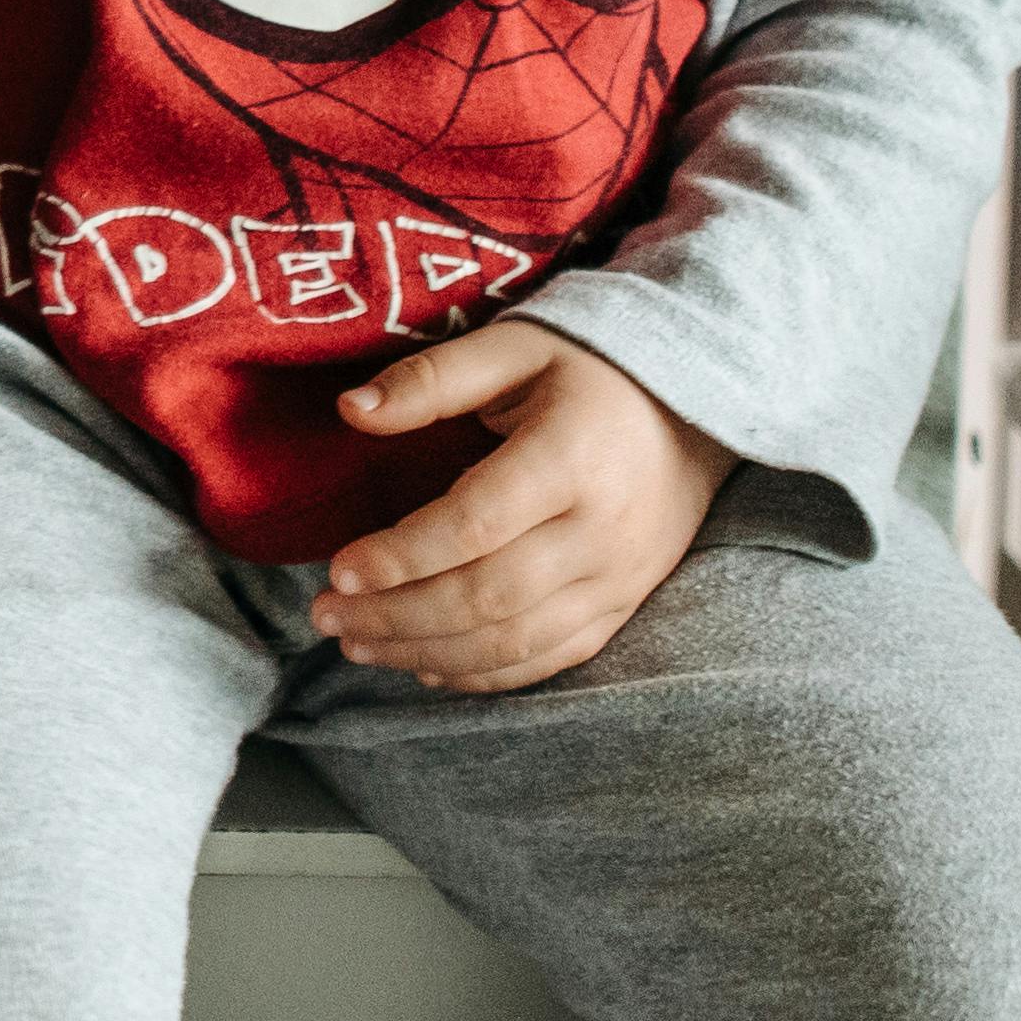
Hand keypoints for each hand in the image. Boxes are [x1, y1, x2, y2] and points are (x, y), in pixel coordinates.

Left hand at [310, 317, 735, 691]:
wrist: (696, 411)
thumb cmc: (588, 370)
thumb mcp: (512, 346)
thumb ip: (431, 379)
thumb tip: (351, 410)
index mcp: (570, 459)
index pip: (476, 525)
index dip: (402, 556)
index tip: (336, 571)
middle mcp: (600, 531)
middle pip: (489, 597)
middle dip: (398, 616)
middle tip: (324, 617)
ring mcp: (618, 578)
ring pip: (517, 641)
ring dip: (428, 653)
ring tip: (355, 646)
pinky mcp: (623, 605)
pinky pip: (553, 658)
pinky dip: (486, 674)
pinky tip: (426, 668)